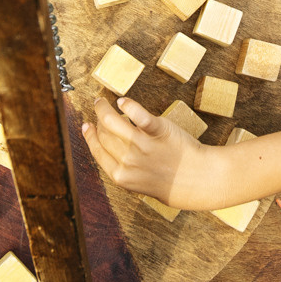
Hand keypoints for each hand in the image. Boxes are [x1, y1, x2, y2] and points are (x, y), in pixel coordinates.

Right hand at [82, 95, 207, 207]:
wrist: (194, 179)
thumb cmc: (165, 179)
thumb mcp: (136, 180)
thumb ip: (120, 165)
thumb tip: (105, 143)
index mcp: (119, 175)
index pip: (97, 150)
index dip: (90, 136)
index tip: (87, 126)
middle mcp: (128, 160)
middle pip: (104, 134)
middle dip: (98, 119)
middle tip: (99, 109)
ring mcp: (143, 146)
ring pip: (112, 122)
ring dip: (103, 108)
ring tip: (103, 101)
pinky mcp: (159, 131)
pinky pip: (139, 115)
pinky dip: (128, 105)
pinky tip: (123, 101)